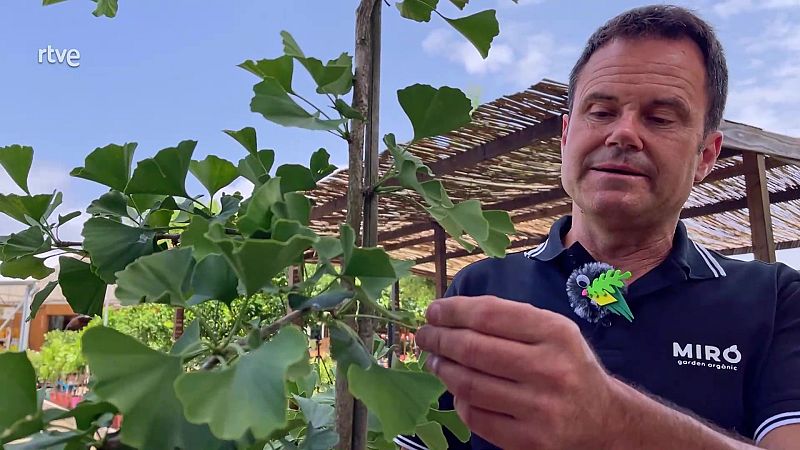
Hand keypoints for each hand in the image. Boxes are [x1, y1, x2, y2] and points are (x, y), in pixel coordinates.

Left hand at [416, 295, 622, 449]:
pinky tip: (457, 389)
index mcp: (555, 333)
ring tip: (435, 360)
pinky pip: (476, 417)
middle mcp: (550, 370)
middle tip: (424, 336)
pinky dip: (459, 400)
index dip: (452, 311)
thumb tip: (450, 314)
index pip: (489, 315)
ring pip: (469, 385)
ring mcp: (540, 409)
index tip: (433, 312)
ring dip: (443, 369)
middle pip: (474, 349)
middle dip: (439, 339)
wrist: (604, 420)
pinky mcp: (530, 441)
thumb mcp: (553, 331)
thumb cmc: (568, 365)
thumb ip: (509, 319)